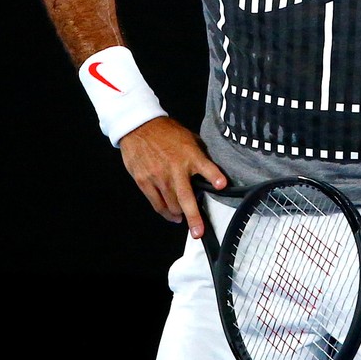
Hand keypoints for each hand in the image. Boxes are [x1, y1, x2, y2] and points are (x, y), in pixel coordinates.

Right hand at [117, 116, 228, 240]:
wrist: (139, 127)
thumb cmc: (167, 132)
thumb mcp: (188, 138)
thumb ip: (199, 154)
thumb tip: (211, 170)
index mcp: (190, 155)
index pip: (205, 166)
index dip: (214, 176)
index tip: (222, 185)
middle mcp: (175, 168)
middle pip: (186, 197)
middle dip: (193, 217)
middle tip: (198, 232)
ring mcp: (158, 177)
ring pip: (171, 205)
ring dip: (179, 215)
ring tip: (184, 220)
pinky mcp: (144, 182)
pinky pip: (157, 203)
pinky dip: (165, 212)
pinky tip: (172, 216)